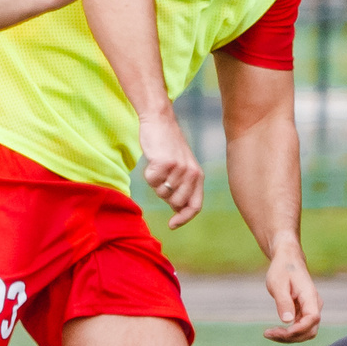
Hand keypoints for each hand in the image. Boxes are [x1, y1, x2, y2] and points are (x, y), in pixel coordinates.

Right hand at [138, 108, 204, 228]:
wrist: (160, 121)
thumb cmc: (168, 146)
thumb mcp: (182, 167)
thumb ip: (183, 187)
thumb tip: (178, 210)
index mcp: (198, 176)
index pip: (195, 205)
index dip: (184, 218)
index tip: (172, 225)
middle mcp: (191, 174)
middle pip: (175, 202)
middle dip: (165, 195)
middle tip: (162, 177)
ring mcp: (179, 169)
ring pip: (161, 192)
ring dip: (155, 182)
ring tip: (159, 165)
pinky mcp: (164, 163)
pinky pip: (151, 180)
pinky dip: (148, 173)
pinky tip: (153, 160)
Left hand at [261, 246, 320, 343]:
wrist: (288, 259)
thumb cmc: (282, 269)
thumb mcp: (278, 283)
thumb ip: (283, 302)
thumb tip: (287, 321)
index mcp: (310, 296)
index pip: (312, 319)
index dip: (299, 329)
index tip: (281, 331)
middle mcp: (314, 305)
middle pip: (310, 330)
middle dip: (291, 337)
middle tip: (269, 333)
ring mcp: (310, 309)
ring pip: (305, 332)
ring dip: (288, 337)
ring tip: (268, 333)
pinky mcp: (303, 312)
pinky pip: (299, 328)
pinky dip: (287, 332)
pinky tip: (273, 331)